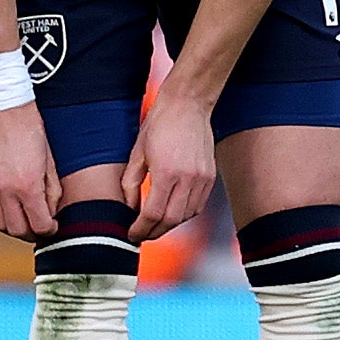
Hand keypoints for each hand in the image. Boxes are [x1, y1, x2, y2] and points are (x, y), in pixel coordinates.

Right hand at [0, 102, 60, 240]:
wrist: (5, 111)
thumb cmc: (33, 132)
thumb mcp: (51, 162)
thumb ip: (52, 191)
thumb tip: (53, 212)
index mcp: (27, 186)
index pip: (38, 225)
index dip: (50, 231)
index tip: (55, 227)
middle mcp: (5, 191)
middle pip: (16, 231)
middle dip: (31, 234)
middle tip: (42, 228)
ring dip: (15, 227)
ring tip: (28, 219)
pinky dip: (4, 211)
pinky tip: (15, 203)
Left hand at [123, 94, 215, 240]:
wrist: (188, 104)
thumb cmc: (160, 125)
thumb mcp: (137, 154)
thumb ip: (131, 185)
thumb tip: (128, 208)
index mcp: (167, 172)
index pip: (153, 214)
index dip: (140, 229)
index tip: (130, 234)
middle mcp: (188, 178)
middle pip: (172, 220)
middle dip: (154, 231)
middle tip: (141, 234)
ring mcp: (203, 177)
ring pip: (187, 215)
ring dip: (170, 224)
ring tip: (155, 224)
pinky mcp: (211, 175)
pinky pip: (198, 204)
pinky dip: (185, 214)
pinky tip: (173, 211)